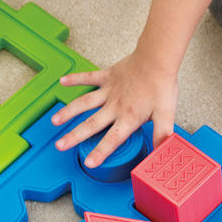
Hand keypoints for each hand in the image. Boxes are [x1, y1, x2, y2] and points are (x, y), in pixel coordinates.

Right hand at [52, 51, 178, 165]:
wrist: (156, 58)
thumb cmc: (161, 84)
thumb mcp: (166, 113)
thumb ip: (162, 135)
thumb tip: (163, 153)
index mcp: (128, 117)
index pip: (112, 139)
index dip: (101, 152)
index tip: (88, 163)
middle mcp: (114, 106)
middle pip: (91, 124)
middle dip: (74, 136)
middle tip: (60, 145)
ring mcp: (109, 90)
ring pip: (84, 103)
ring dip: (69, 112)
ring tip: (55, 121)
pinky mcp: (108, 75)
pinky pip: (88, 77)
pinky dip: (75, 79)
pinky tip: (63, 81)